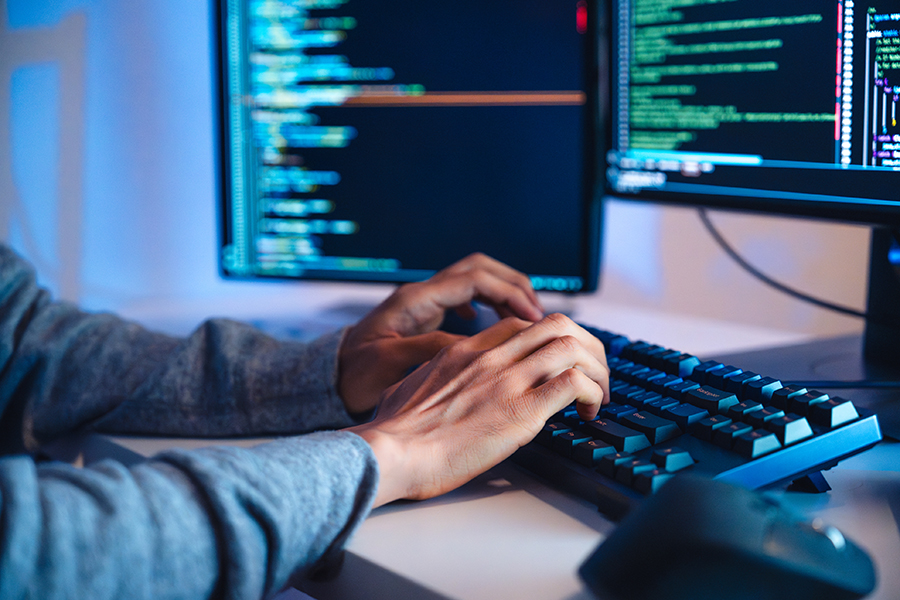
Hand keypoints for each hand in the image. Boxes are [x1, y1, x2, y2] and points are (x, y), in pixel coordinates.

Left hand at [338, 253, 544, 414]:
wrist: (330, 381)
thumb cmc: (354, 375)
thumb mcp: (389, 363)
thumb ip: (429, 348)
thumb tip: (472, 341)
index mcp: (415, 300)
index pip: (474, 279)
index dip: (508, 293)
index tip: (532, 316)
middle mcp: (421, 295)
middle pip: (478, 270)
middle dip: (512, 285)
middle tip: (536, 314)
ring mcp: (424, 304)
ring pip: (474, 282)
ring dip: (502, 295)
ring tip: (525, 321)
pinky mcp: (425, 318)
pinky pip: (465, 299)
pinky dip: (488, 306)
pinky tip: (496, 327)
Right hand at [348, 314, 609, 506]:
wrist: (391, 452)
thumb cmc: (392, 431)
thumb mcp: (409, 388)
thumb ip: (429, 380)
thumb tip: (429, 389)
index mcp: (463, 352)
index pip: (520, 325)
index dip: (548, 339)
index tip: (557, 361)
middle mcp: (490, 358)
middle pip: (556, 324)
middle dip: (584, 345)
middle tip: (591, 371)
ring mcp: (508, 380)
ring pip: (573, 346)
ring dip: (595, 369)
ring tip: (597, 394)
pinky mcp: (523, 411)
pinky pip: (573, 383)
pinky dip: (591, 393)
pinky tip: (588, 411)